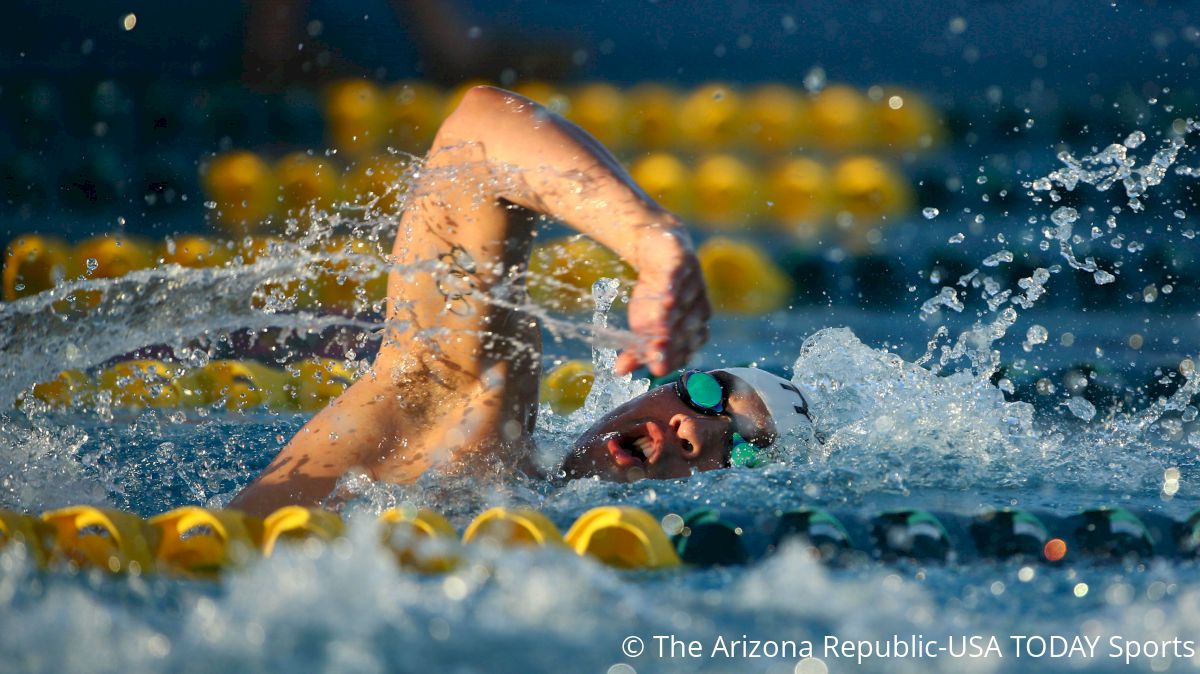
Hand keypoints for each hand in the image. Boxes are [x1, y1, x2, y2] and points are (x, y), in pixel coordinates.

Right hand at [615, 227, 710, 376]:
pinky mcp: (681, 263)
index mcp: (692, 331)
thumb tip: (619, 372)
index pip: (684, 350)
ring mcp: (693, 286)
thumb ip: (635, 348)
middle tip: (655, 356)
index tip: (656, 368)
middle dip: (670, 344)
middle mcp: (698, 311)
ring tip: (657, 332)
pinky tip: (666, 299)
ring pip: (681, 307)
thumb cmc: (653, 295)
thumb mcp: (642, 324)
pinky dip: (672, 288)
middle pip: (683, 331)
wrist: (657, 252)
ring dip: (670, 319)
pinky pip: (677, 278)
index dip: (671, 358)